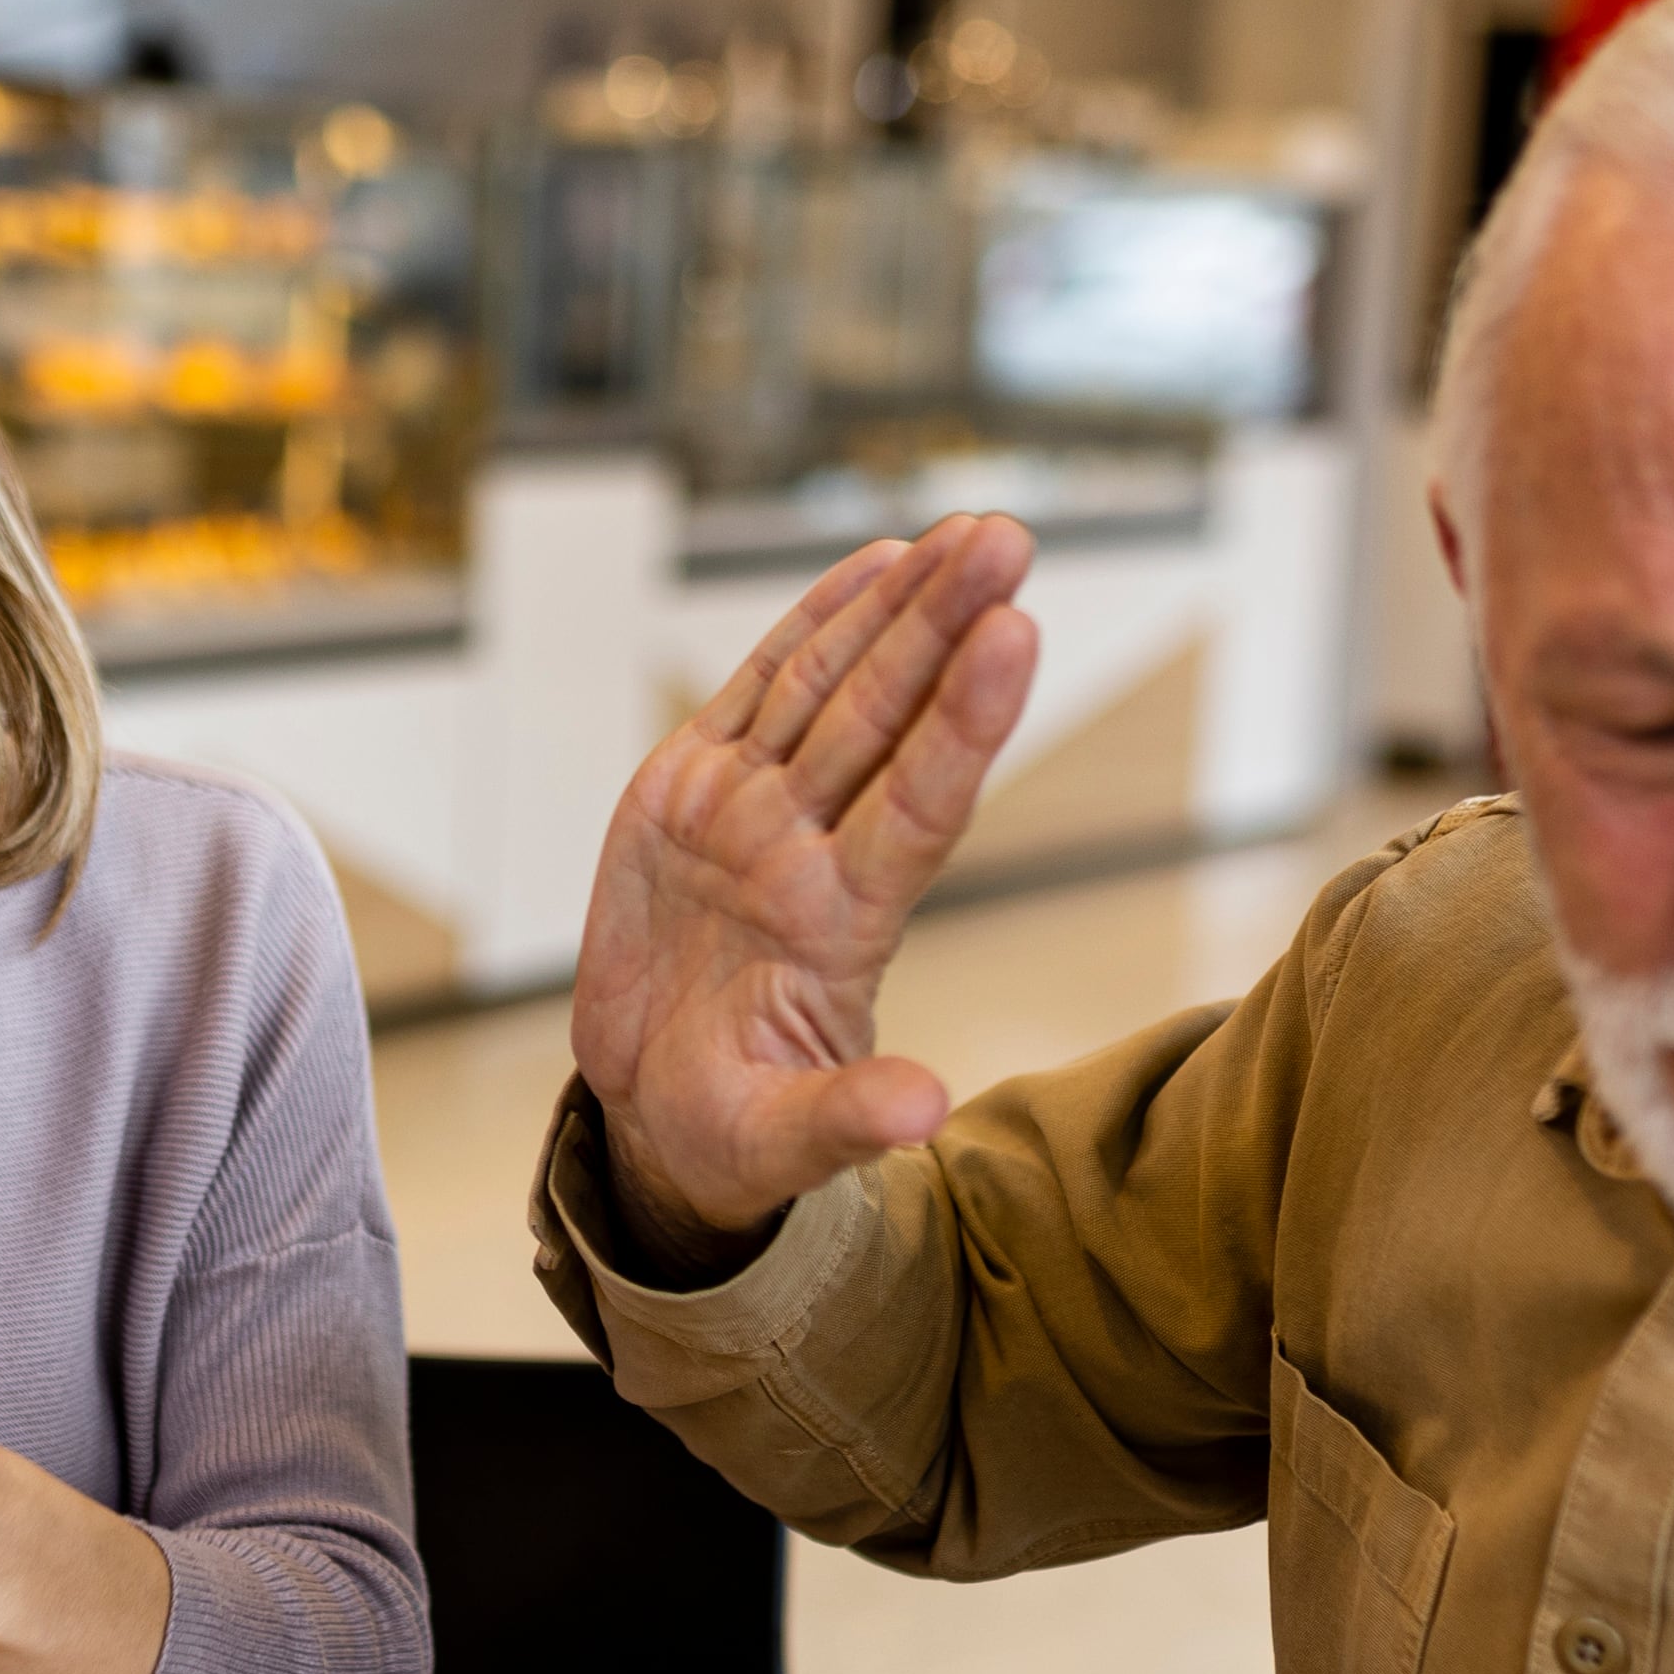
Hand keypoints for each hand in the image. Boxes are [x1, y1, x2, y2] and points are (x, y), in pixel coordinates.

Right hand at [569, 516, 1039, 1258]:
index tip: (1015, 637)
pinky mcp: (695, 793)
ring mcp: (755, 815)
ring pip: (835, 688)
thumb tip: (929, 1111)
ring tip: (963, 530)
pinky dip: (814, 624)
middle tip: (1005, 536)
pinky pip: (763, 690)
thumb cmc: (731, 1133)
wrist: (657, 1111)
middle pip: (888, 720)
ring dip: (899, 606)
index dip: (964, 723)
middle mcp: (810, 853)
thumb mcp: (781, 1142)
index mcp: (840, 927)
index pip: (918, 807)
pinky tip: (875, 564)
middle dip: (944, 625)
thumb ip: (851, 1120)